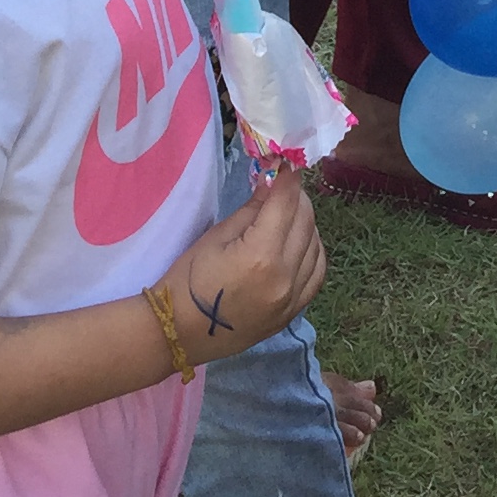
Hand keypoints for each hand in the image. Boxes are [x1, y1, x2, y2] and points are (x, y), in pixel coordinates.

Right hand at [173, 169, 326, 363]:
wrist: (180, 332)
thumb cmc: (189, 280)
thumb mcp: (216, 237)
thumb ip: (251, 210)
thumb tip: (272, 184)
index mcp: (261, 255)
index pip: (286, 204)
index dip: (288, 178)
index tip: (288, 163)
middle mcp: (285, 276)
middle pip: (305, 223)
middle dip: (298, 198)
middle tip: (284, 186)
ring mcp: (292, 299)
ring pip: (316, 247)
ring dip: (308, 224)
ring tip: (291, 213)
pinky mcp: (292, 313)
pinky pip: (316, 275)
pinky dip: (314, 253)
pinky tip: (302, 243)